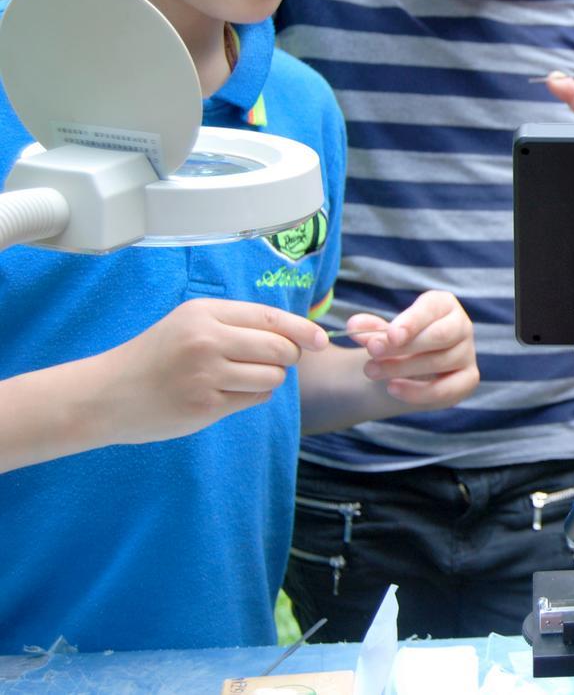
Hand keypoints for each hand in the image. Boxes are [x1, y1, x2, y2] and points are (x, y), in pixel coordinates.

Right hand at [97, 298, 328, 443]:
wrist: (108, 395)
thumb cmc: (156, 358)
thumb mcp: (191, 324)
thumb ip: (238, 324)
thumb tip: (298, 334)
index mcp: (205, 313)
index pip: (271, 317)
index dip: (302, 330)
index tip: (321, 340)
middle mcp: (207, 339)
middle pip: (280, 348)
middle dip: (287, 357)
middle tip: (273, 362)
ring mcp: (207, 374)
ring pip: (273, 376)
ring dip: (268, 380)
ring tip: (239, 378)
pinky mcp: (207, 405)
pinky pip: (255, 399)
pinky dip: (252, 397)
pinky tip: (226, 394)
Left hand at [345, 290, 477, 408]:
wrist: (408, 370)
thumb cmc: (398, 343)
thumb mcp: (383, 333)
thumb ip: (370, 329)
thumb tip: (354, 326)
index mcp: (443, 305)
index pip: (431, 309)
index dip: (411, 322)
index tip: (390, 336)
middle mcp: (461, 326)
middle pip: (439, 335)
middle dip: (404, 346)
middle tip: (372, 353)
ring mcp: (467, 353)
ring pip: (439, 362)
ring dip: (402, 368)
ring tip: (371, 371)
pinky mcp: (468, 379)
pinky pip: (446, 388)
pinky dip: (417, 392)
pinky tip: (393, 388)